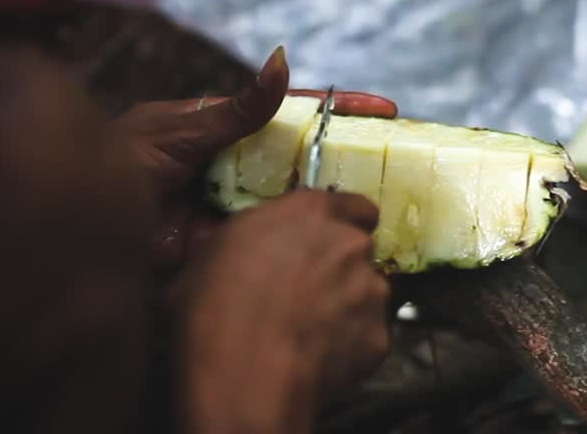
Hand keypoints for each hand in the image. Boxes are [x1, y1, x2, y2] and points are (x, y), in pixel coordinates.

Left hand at [115, 46, 398, 270]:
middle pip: (300, 155)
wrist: (80, 230)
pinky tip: (338, 234)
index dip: (336, 109)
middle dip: (345, 153)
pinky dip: (302, 235)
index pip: (290, 112)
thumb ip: (238, 107)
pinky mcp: (229, 247)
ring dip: (330, 196)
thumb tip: (283, 60)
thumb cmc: (121, 165)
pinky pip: (274, 238)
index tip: (381, 109)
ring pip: (293, 197)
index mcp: (220, 128)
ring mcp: (232, 206)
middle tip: (396, 152)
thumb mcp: (182, 128)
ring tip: (380, 195)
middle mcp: (233, 166)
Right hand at [176, 187, 391, 432]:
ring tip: (309, 336)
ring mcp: (371, 291)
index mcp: (309, 212)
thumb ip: (246, 244)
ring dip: (346, 308)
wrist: (243, 381)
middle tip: (304, 296)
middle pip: (357, 251)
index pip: (351, 206)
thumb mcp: (207, 258)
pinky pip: (366, 338)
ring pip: (367, 294)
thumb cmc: (211, 313)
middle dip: (338, 269)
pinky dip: (350, 348)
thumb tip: (243, 255)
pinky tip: (317, 363)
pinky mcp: (379, 338)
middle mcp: (349, 244)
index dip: (339, 225)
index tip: (322, 244)